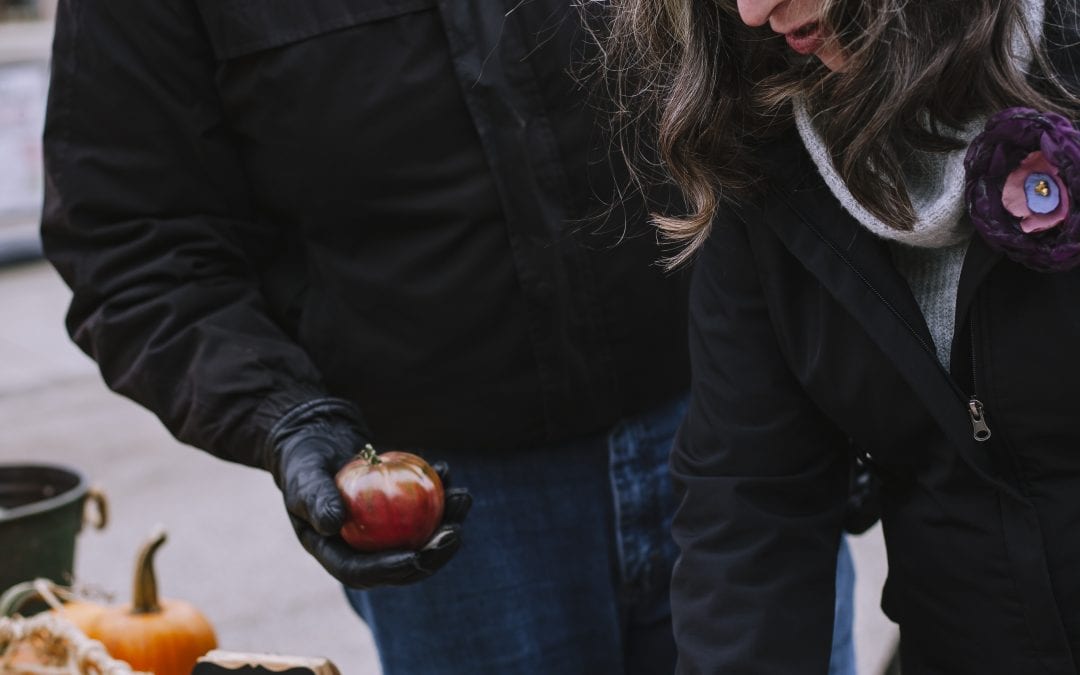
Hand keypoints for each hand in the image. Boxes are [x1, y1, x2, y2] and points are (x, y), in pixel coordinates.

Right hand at [266, 398, 471, 587]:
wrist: (315, 440)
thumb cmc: (303, 461)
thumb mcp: (303, 477)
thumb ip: (316, 499)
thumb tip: (333, 525)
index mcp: (334, 552)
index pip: (363, 571)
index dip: (391, 569)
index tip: (417, 556)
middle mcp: (361, 549)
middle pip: (402, 564)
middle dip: (434, 554)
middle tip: (455, 533)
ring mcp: (382, 532)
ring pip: (420, 538)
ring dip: (447, 523)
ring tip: (462, 497)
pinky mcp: (397, 511)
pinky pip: (423, 510)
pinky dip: (438, 494)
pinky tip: (447, 472)